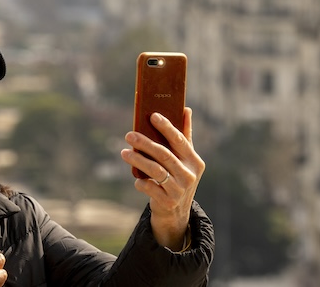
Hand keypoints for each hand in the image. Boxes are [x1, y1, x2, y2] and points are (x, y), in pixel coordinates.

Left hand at [120, 107, 204, 250]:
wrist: (176, 212)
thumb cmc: (178, 177)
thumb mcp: (185, 159)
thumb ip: (185, 135)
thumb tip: (186, 108)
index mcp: (195, 161)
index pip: (180, 140)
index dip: (166, 127)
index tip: (152, 115)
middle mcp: (190, 175)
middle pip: (164, 154)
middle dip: (145, 143)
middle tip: (129, 135)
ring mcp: (180, 190)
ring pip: (156, 171)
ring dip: (138, 160)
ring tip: (124, 152)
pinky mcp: (168, 202)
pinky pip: (150, 188)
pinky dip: (141, 182)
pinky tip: (136, 179)